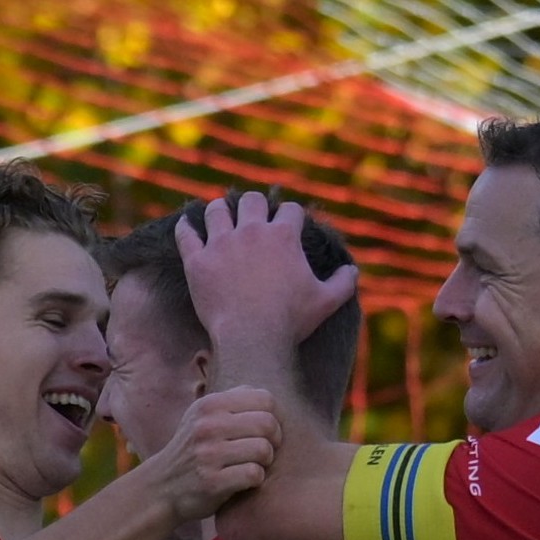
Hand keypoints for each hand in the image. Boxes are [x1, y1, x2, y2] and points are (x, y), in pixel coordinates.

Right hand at [138, 387, 281, 524]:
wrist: (161, 487)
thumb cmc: (191, 451)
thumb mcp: (200, 417)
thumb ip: (229, 402)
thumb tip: (256, 391)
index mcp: (210, 405)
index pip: (264, 399)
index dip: (274, 416)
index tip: (266, 433)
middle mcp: (208, 426)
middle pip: (267, 424)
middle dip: (274, 441)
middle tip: (265, 453)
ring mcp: (209, 454)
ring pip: (263, 450)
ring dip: (265, 462)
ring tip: (254, 466)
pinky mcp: (212, 482)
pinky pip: (253, 474)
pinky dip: (256, 480)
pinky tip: (246, 482)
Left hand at [178, 192, 358, 352]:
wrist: (251, 338)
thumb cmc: (290, 321)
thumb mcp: (325, 303)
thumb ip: (343, 284)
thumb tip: (353, 271)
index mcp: (283, 235)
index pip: (290, 210)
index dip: (291, 216)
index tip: (289, 225)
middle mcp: (251, 231)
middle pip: (251, 200)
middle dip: (254, 206)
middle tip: (252, 219)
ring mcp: (221, 244)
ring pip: (216, 210)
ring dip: (219, 211)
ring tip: (219, 218)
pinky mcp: (197, 262)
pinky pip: (186, 234)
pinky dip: (185, 228)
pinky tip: (186, 227)